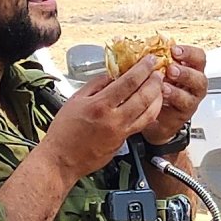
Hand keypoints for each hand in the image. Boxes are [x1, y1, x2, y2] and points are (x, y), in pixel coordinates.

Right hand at [38, 56, 163, 178]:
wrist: (61, 159)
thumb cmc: (63, 131)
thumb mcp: (75, 100)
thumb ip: (95, 84)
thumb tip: (112, 74)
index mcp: (100, 105)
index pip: (129, 82)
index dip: (143, 68)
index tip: (149, 60)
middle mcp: (114, 119)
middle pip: (144, 97)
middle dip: (155, 81)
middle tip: (158, 72)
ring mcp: (121, 132)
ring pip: (149, 113)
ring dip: (158, 98)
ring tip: (158, 88)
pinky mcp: (123, 142)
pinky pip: (142, 124)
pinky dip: (150, 112)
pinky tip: (149, 105)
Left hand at [141, 44, 206, 145]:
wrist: (152, 111)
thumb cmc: (158, 85)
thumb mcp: (160, 70)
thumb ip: (159, 61)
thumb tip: (145, 50)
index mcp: (192, 69)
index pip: (199, 58)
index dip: (189, 53)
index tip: (174, 50)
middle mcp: (194, 85)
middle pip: (200, 78)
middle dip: (186, 73)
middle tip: (171, 69)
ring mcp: (190, 101)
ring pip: (191, 97)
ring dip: (177, 91)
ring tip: (163, 87)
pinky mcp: (181, 115)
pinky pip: (178, 111)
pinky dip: (168, 105)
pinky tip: (159, 99)